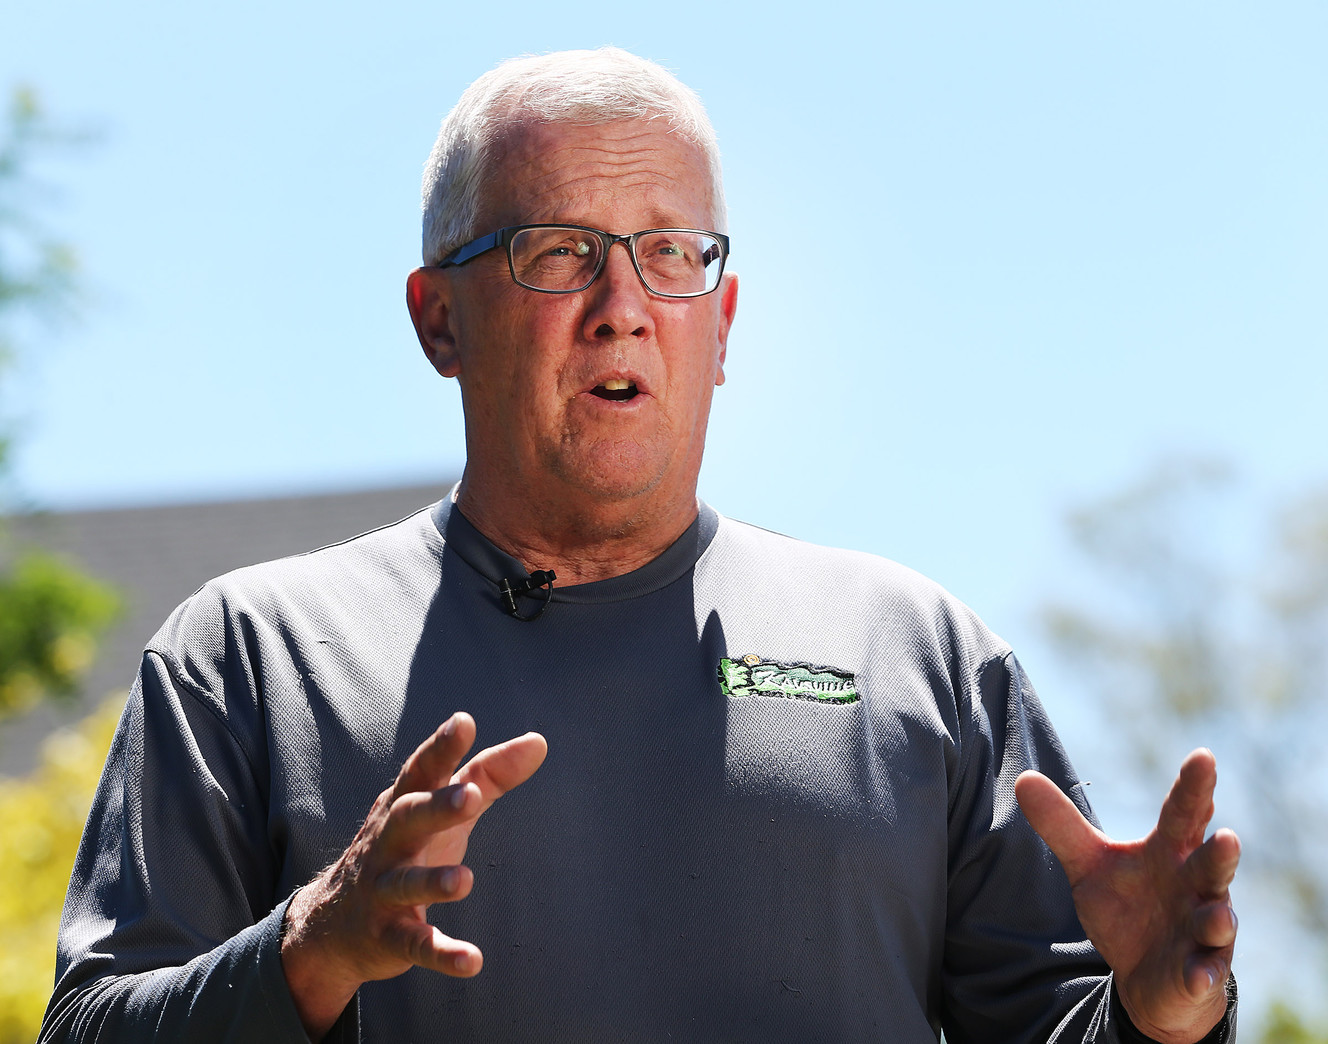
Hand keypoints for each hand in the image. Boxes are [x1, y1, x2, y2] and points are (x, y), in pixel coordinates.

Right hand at [280, 712, 546, 1039]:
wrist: (330, 925)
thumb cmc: (404, 850)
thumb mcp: (441, 809)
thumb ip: (488, 774)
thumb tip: (538, 741)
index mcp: (402, 807)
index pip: (421, 771)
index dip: (441, 748)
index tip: (464, 722)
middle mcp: (388, 844)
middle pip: (408, 820)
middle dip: (436, 807)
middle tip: (470, 796)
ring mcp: (383, 891)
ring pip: (407, 885)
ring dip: (434, 882)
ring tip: (465, 881)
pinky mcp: (387, 937)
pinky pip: (415, 946)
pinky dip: (442, 954)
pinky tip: (473, 961)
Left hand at [1016, 749, 1238, 1043]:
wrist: (1145, 975)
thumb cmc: (1127, 907)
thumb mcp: (1090, 866)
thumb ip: (1062, 826)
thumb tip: (1023, 778)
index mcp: (1168, 852)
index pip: (1182, 814)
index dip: (1194, 788)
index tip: (1203, 757)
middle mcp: (1194, 886)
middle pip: (1210, 864)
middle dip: (1220, 853)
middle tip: (1228, 836)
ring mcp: (1202, 930)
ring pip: (1217, 920)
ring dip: (1218, 918)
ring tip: (1215, 916)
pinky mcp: (1200, 971)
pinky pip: (1205, 973)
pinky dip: (1202, 975)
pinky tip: (1197, 978)